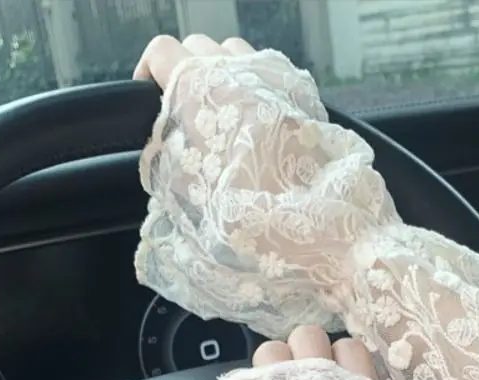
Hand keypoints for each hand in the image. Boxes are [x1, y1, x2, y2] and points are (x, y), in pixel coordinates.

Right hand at [133, 32, 396, 340]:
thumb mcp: (194, 205)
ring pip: (237, 54)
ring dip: (223, 76)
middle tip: (185, 115)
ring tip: (223, 117)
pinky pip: (270, 75)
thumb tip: (161, 148)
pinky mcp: (306, 96)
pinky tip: (257, 126)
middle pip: (199, 48)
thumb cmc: (260, 224)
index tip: (149, 98)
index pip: (162, 53)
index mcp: (203, 92)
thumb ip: (169, 166)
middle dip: (186, 74)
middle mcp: (239, 73)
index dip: (149, 73)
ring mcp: (276, 80)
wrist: (330, 232)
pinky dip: (256, 89)